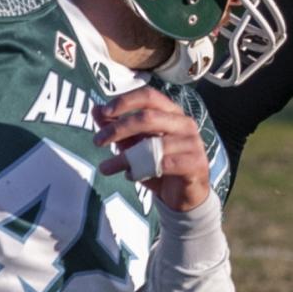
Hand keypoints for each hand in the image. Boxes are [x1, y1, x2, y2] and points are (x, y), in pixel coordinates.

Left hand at [93, 86, 211, 211]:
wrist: (185, 195)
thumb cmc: (160, 164)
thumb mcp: (135, 145)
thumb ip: (118, 127)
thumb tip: (96, 110)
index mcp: (171, 112)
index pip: (149, 96)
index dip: (125, 101)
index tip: (104, 112)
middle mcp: (184, 123)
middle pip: (148, 117)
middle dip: (118, 128)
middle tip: (97, 141)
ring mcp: (192, 142)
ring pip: (153, 145)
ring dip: (124, 157)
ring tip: (106, 167)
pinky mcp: (196, 163)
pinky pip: (164, 164)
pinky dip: (142, 171)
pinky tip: (131, 175)